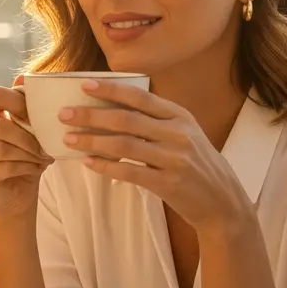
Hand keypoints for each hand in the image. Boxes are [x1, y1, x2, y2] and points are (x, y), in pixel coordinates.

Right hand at [0, 77, 52, 218]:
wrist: (18, 194)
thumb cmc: (24, 156)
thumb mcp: (27, 128)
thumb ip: (24, 104)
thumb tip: (24, 76)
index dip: (20, 101)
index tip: (40, 115)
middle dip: (28, 136)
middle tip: (45, 145)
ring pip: (2, 148)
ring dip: (29, 153)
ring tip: (43, 157)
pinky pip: (5, 167)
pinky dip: (26, 168)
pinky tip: (36, 168)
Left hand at [58, 79, 250, 231]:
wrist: (222, 202)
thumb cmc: (196, 165)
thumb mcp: (184, 134)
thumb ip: (157, 120)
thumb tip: (112, 108)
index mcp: (181, 116)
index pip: (140, 97)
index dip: (111, 90)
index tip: (84, 85)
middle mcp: (179, 134)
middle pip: (127, 119)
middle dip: (91, 115)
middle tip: (64, 113)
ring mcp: (174, 159)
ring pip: (125, 145)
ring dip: (92, 141)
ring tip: (69, 139)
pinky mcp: (168, 184)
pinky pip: (130, 172)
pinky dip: (106, 167)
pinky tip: (88, 164)